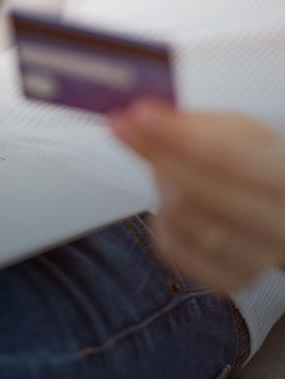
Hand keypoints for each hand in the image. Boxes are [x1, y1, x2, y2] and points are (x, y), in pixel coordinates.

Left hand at [111, 100, 284, 292]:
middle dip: (155, 156)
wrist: (275, 208)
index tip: (138, 116)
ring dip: (161, 187)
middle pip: (195, 193)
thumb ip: (191, 124)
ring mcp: (256, 257)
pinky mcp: (229, 279)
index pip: (228, 157)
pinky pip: (172, 247)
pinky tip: (170, 206)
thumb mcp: (234, 131)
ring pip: (180, 219)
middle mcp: (280, 223)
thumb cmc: (254, 166)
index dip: (177, 136)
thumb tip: (144, 118)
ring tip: (167, 170)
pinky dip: (160, 221)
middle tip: (126, 130)